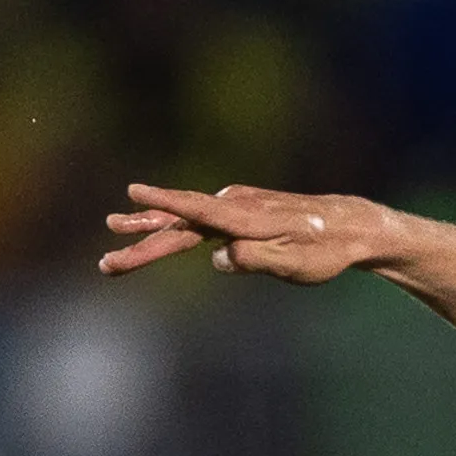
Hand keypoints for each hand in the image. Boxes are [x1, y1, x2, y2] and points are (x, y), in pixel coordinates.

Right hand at [97, 183, 390, 282]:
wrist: (348, 226)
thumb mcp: (296, 263)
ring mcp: (234, 206)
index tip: (134, 192)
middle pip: (181, 224)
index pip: (199, 210)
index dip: (166, 203)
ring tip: (115, 230)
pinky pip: (197, 218)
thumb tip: (219, 259)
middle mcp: (235, 206)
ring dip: (150, 228)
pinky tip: (147, 222)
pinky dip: (171, 222)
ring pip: (185, 219)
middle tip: (107, 262)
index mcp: (247, 218)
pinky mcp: (237, 212)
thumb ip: (256, 259)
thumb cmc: (324, 250)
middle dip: (143, 242)